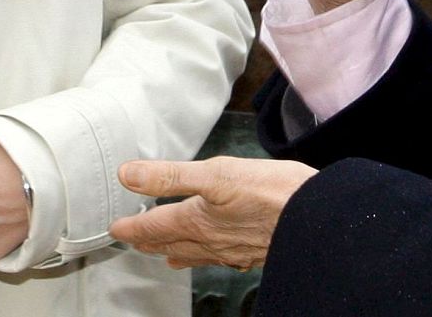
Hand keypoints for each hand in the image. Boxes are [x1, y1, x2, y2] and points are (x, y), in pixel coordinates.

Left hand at [110, 156, 315, 269]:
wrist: (315, 218)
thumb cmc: (269, 193)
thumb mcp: (215, 174)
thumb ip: (169, 176)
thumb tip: (128, 175)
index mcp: (196, 220)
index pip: (153, 226)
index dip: (133, 225)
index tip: (117, 227)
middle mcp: (210, 240)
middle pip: (171, 243)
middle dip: (149, 240)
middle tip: (134, 239)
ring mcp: (232, 249)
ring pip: (194, 253)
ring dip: (174, 251)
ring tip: (164, 253)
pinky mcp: (252, 250)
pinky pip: (218, 257)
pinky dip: (205, 256)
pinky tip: (214, 254)